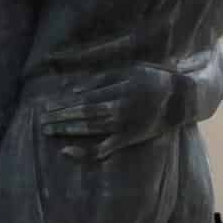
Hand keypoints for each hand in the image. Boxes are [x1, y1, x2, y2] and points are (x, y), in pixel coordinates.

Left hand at [42, 65, 190, 160]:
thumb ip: (103, 79)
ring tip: (47, 130)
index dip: (62, 104)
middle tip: (40, 121)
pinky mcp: (128, 139)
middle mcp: (118, 110)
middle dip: (59, 118)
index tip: (45, 107)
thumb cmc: (155, 79)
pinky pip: (103, 149)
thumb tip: (75, 90)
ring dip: (66, 131)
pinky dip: (85, 152)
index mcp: (118, 91)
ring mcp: (123, 127)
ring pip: (88, 131)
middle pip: (82, 116)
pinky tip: (67, 151)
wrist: (182, 100)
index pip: (83, 100)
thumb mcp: (131, 70)